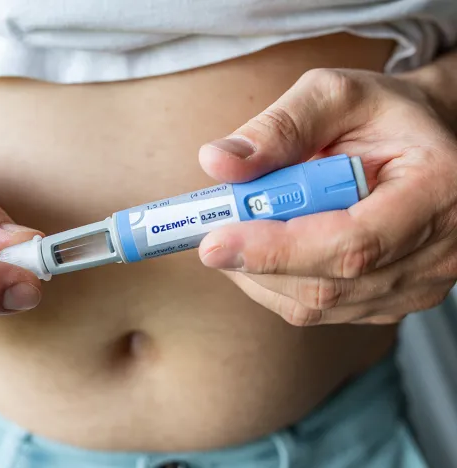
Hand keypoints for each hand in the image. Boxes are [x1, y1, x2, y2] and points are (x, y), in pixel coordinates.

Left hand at [197, 68, 456, 325]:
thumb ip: (279, 127)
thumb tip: (218, 163)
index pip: (351, 243)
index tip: (214, 242)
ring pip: (317, 305)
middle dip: (255, 263)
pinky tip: (265, 249)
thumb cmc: (382, 116)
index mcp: (435, 190)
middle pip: (329, 285)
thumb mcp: (335, 96)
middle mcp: (437, 251)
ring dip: (260, 273)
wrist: (422, 142)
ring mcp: (417, 286)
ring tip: (241, 231)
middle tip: (210, 235)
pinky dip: (276, 282)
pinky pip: (320, 310)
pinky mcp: (393, 302)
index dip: (277, 250)